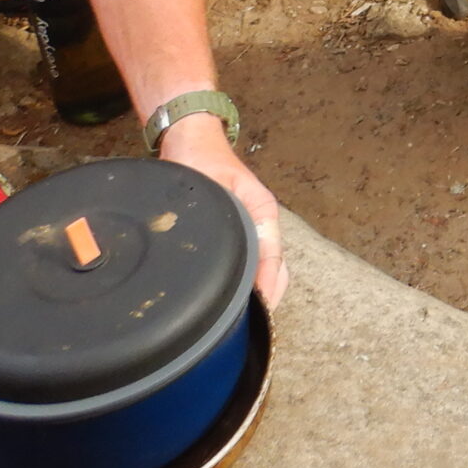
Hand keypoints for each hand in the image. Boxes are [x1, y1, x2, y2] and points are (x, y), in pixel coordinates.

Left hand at [159, 119, 287, 306]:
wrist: (191, 141)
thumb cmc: (201, 159)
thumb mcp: (212, 183)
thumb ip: (222, 213)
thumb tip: (228, 250)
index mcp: (264, 212)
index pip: (273, 257)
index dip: (268, 286)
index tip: (261, 310)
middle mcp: (263, 225)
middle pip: (276, 269)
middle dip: (268, 297)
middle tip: (250, 326)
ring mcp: (252, 232)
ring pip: (267, 270)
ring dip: (261, 293)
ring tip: (245, 322)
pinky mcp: (239, 237)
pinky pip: (253, 266)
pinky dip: (250, 285)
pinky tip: (236, 304)